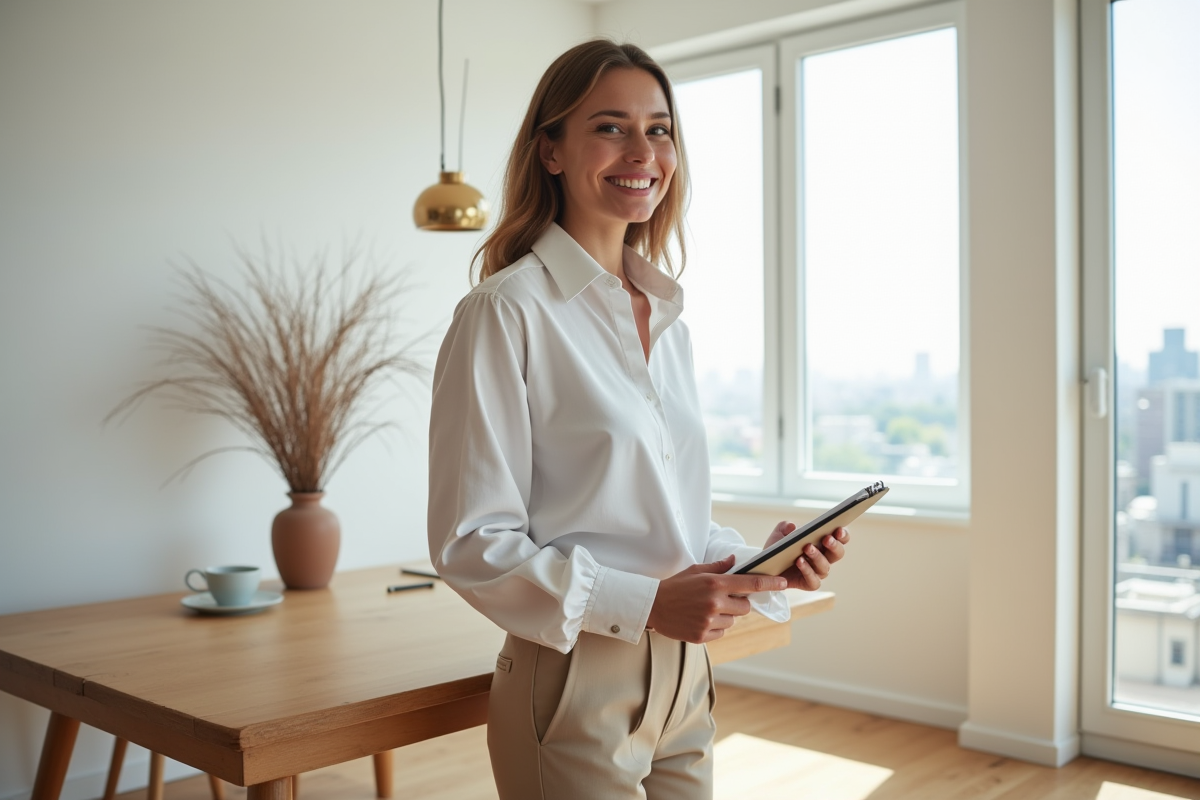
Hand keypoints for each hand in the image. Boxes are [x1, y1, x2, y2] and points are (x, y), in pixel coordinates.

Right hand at [646, 555, 787, 643]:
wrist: (652, 606)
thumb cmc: (675, 586)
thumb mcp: (695, 570)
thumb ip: (718, 567)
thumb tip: (735, 560)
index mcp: (715, 584)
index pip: (751, 583)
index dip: (770, 583)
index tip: (783, 583)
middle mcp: (715, 603)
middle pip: (745, 606)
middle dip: (738, 603)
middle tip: (722, 599)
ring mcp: (709, 621)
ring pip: (733, 621)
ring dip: (726, 616)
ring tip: (706, 610)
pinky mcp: (702, 636)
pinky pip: (722, 632)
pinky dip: (716, 628)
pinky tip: (700, 620)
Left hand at [765, 521, 849, 591]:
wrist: (766, 568)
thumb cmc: (778, 548)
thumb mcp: (779, 534)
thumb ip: (785, 527)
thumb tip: (793, 526)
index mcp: (823, 544)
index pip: (840, 539)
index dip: (843, 535)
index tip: (838, 529)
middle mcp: (824, 558)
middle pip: (838, 553)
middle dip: (834, 545)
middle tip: (826, 538)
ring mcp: (817, 572)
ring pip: (825, 567)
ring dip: (817, 556)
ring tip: (807, 547)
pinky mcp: (809, 583)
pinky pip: (814, 580)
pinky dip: (807, 571)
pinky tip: (799, 562)